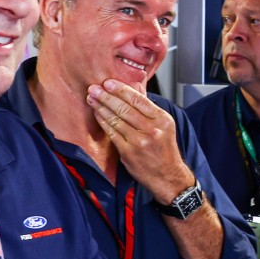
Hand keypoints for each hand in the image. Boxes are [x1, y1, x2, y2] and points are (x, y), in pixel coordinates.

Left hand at [86, 81, 193, 203]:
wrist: (168, 176)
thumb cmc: (164, 150)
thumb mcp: (164, 126)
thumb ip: (148, 109)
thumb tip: (134, 89)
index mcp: (162, 120)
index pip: (138, 99)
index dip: (121, 90)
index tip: (108, 82)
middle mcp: (152, 130)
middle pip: (125, 108)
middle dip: (107, 96)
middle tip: (94, 88)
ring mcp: (140, 142)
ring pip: (116, 120)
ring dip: (101, 107)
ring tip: (92, 99)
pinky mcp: (128, 152)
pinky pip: (112, 133)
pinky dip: (103, 122)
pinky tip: (97, 114)